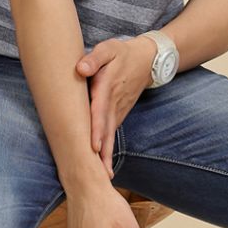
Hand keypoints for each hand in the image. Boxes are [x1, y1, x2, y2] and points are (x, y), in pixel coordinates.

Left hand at [76, 36, 155, 178]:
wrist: (147, 60)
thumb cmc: (122, 54)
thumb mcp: (109, 49)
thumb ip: (94, 59)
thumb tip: (80, 69)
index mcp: (108, 88)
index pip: (100, 111)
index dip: (96, 129)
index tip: (93, 147)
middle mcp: (114, 104)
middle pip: (107, 132)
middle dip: (103, 154)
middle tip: (99, 176)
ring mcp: (118, 112)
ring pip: (110, 137)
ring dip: (106, 157)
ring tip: (103, 178)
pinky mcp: (118, 115)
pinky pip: (111, 134)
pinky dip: (107, 150)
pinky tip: (103, 166)